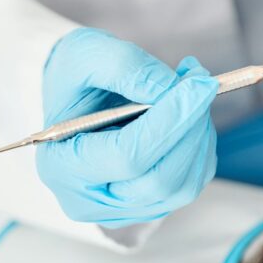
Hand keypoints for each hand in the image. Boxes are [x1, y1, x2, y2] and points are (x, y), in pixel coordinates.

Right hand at [36, 28, 217, 226]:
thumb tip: (170, 90)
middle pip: (159, 179)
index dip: (171, 119)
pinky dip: (201, 142)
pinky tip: (188, 112)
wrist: (79, 95)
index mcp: (61, 166)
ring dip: (199, 133)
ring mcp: (122, 208)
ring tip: (191, 89)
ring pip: (183, 184)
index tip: (199, 83)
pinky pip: (193, 180)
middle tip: (201, 82)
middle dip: (190, 127)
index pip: (128, 156)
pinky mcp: (151, 203)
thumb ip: (124, 66)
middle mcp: (89, 199)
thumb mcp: (86, 53)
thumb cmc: (77, 78)